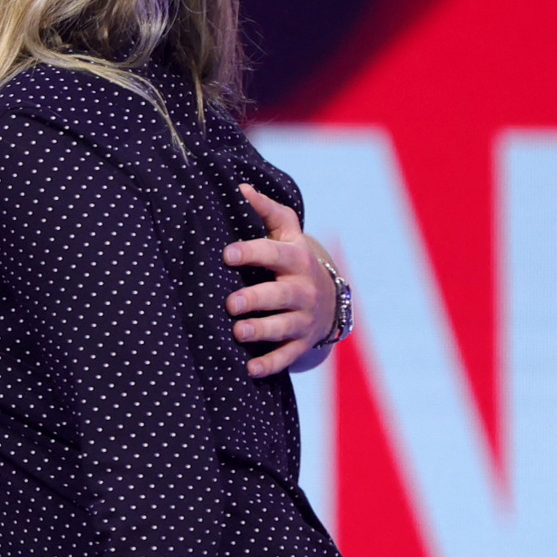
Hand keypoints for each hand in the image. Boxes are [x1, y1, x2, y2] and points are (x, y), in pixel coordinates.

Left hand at [223, 183, 336, 377]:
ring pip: (283, 327)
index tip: (227, 253)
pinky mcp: (301, 342)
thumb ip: (266, 210)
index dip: (251, 252)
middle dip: (256, 299)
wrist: (330, 297)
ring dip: (261, 331)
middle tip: (231, 303)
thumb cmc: (292, 258)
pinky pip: (287, 355)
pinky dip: (270, 364)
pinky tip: (250, 369)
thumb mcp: (287, 231)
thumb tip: (240, 187)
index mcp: (295, 258)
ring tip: (238, 332)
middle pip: (280, 295)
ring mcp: (303, 318)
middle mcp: (302, 289)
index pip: (274, 253)